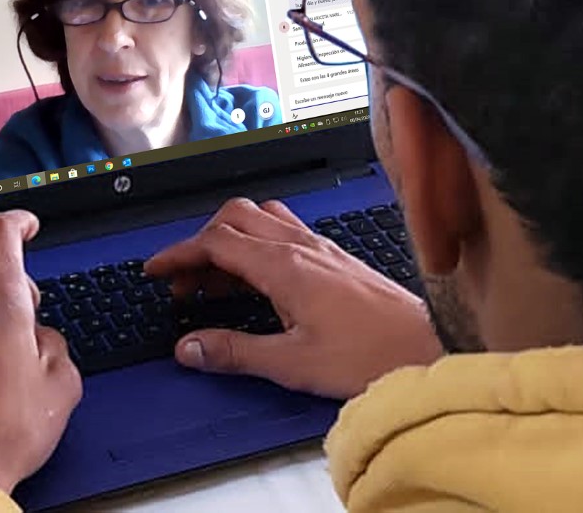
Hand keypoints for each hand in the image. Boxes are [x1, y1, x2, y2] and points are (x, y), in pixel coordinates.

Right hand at [146, 198, 442, 399]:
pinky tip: (258, 279)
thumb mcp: (292, 363)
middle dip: (199, 244)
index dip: (178, 254)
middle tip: (183, 282)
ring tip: (216, 280)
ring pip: (260, 219)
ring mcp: (320, 248)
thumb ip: (235, 351)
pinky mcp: (335, 258)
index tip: (156, 270)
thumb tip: (189, 348)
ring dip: (229, 240)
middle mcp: (302, 246)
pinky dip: (257, 245)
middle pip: (234, 218)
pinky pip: (284, 231)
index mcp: (284, 266)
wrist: (427, 347)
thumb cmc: (371, 354)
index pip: (215, 241)